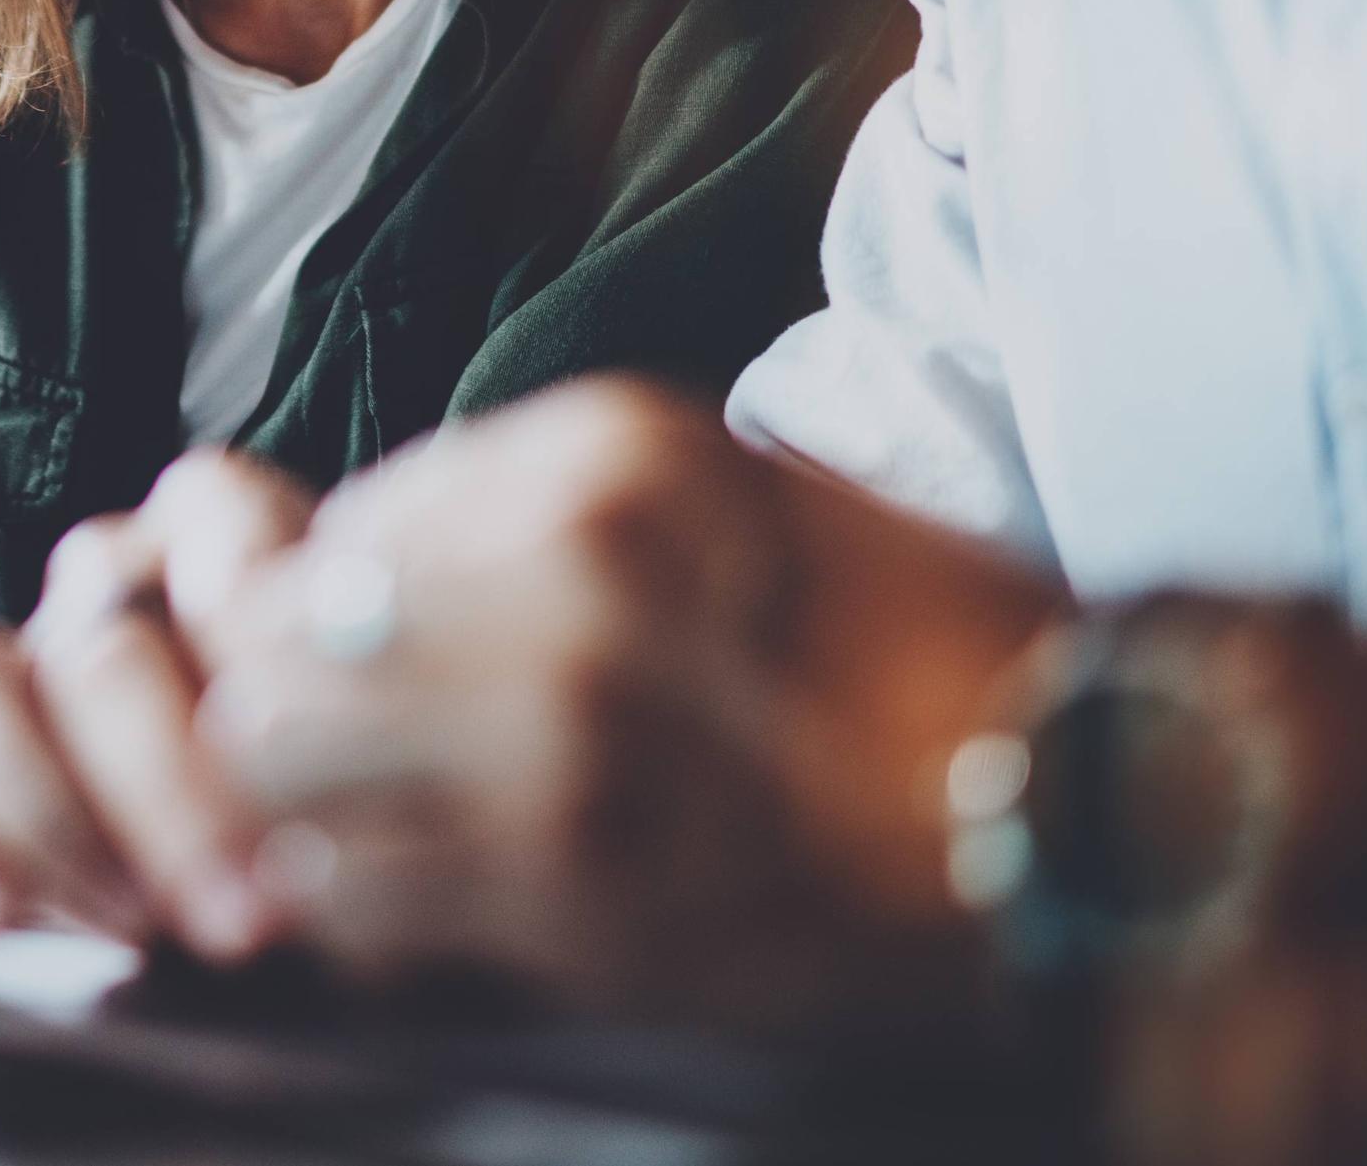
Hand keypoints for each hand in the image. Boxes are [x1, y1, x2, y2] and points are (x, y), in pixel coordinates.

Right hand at [0, 452, 316, 949]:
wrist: (262, 916)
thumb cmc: (347, 835)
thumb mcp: (381, 778)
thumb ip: (360, 751)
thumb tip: (346, 814)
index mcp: (228, 562)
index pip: (210, 510)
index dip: (241, 588)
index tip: (288, 708)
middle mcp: (111, 601)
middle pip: (100, 641)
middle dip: (167, 787)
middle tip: (245, 909)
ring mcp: (16, 679)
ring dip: (47, 813)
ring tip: (135, 925)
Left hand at [189, 379, 1063, 1040]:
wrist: (1091, 808)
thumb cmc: (913, 650)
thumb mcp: (729, 499)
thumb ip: (532, 512)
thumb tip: (333, 555)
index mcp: (609, 454)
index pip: (342, 521)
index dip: (323, 602)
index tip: (359, 659)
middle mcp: (569, 570)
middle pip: (275, 640)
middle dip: (288, 708)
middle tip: (353, 761)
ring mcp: (569, 734)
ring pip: (280, 766)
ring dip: (308, 812)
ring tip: (393, 829)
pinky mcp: (581, 890)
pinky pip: (359, 899)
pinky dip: (371, 912)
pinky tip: (453, 904)